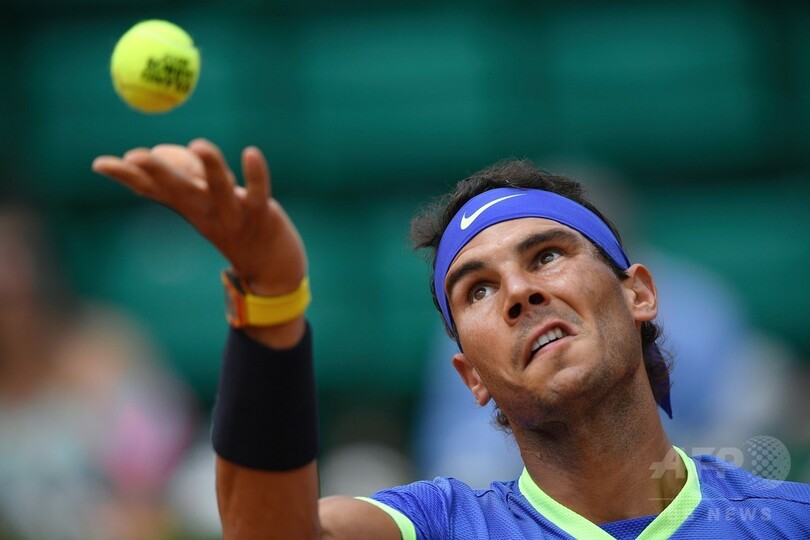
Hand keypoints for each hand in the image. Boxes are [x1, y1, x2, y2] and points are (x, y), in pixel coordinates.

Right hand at [92, 139, 306, 296]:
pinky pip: (259, 193)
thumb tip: (158, 151)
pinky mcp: (262, 215)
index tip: (99, 164)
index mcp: (188, 208)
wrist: (271, 269)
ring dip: (210, 167)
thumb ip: (183, 176)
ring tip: (200, 145)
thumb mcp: (204, 203)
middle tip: (135, 156)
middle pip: (179, 190)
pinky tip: (251, 152)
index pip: (153, 190)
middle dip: (158, 173)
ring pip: (220, 189)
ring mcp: (234, 214)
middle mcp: (206, 211)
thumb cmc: (235, 227)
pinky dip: (256, 174)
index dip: (127, 178)